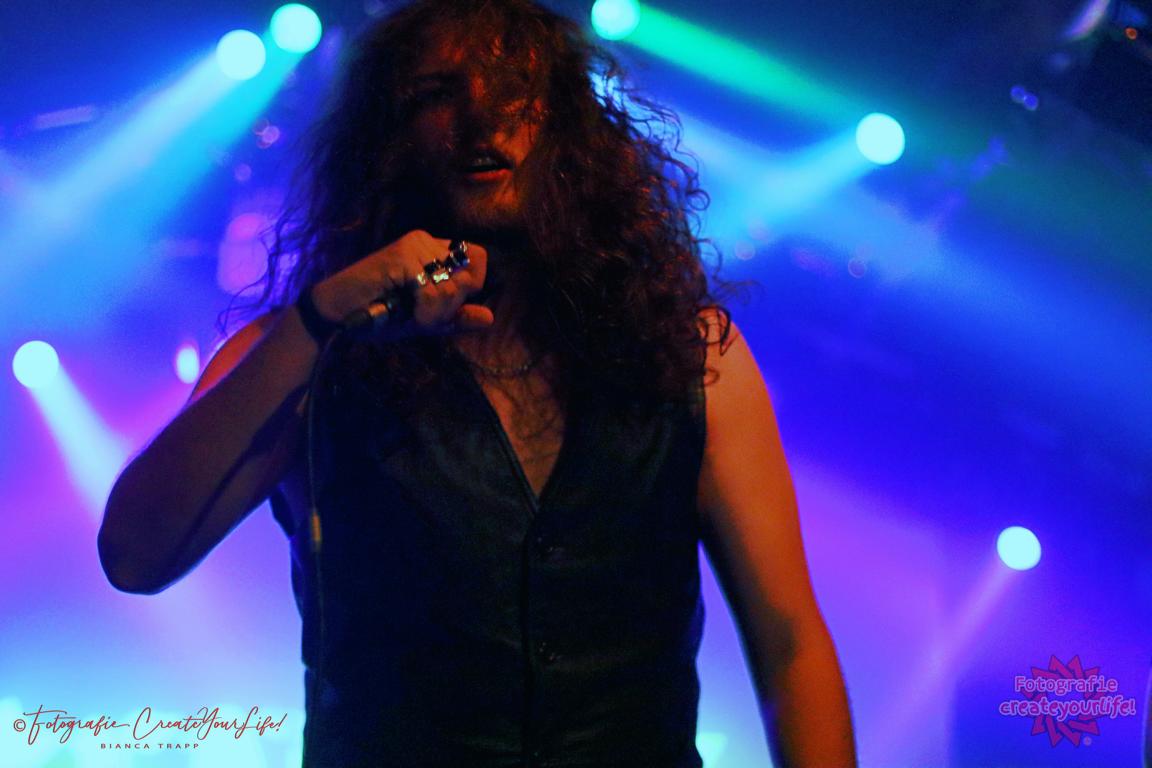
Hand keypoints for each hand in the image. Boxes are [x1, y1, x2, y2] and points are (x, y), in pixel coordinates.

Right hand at [310, 230, 493, 336]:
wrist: (338, 316)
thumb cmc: (378, 316)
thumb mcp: (426, 320)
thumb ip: (457, 318)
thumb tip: (490, 319)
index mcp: (434, 250)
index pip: (478, 259)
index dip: (467, 288)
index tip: (437, 305)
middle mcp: (427, 241)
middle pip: (470, 276)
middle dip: (449, 307)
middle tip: (418, 313)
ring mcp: (414, 245)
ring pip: (453, 286)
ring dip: (433, 312)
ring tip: (406, 312)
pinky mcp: (402, 254)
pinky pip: (433, 291)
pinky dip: (423, 311)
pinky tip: (402, 311)